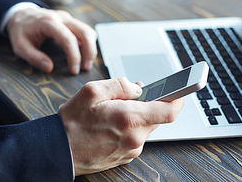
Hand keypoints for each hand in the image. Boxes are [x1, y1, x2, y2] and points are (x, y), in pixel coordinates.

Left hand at [6, 8, 97, 73]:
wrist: (20, 14)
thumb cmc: (20, 30)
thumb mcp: (20, 46)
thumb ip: (33, 57)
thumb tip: (49, 68)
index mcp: (49, 22)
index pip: (68, 38)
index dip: (74, 55)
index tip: (75, 70)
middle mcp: (61, 17)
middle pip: (84, 32)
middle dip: (89, 51)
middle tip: (86, 67)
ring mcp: (67, 18)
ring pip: (87, 30)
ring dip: (91, 47)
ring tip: (86, 63)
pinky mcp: (69, 21)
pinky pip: (84, 30)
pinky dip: (87, 42)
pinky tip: (82, 53)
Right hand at [58, 77, 184, 174]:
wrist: (59, 151)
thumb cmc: (72, 121)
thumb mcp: (91, 91)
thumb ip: (118, 85)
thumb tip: (137, 88)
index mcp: (129, 118)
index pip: (169, 111)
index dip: (179, 98)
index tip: (182, 88)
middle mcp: (134, 137)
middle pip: (157, 116)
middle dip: (149, 102)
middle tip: (133, 93)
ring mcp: (131, 149)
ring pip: (146, 126)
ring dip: (137, 114)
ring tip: (115, 109)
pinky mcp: (126, 156)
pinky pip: (136, 136)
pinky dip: (130, 126)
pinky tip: (112, 122)